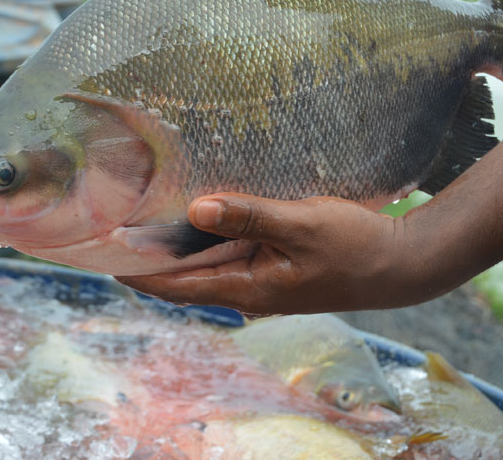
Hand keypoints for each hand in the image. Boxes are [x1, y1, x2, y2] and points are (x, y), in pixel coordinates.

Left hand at [116, 193, 434, 314]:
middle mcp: (247, 291)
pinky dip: (206, 239)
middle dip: (149, 258)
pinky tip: (198, 215)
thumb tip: (194, 210)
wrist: (400, 264)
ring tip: (144, 219)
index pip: (177, 286)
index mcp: (248, 288)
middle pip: (184, 277)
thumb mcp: (300, 225)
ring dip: (177, 247)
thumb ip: (248, 215)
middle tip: (114, 228)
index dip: (137, 272)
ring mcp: (261, 281)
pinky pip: (227, 255)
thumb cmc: (354, 246)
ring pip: (206, 265)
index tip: (102, 255)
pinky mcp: (274, 268)